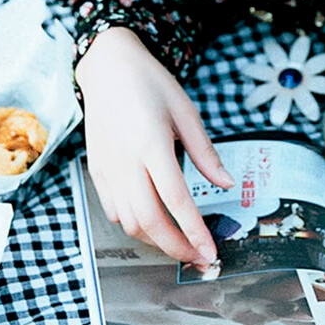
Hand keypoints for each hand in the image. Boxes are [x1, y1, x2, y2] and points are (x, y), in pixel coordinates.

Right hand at [75, 27, 233, 266]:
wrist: (107, 66)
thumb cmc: (151, 86)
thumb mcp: (187, 112)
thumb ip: (206, 153)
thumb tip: (227, 184)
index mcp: (151, 144)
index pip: (176, 200)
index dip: (195, 231)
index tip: (211, 251)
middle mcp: (125, 161)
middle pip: (150, 221)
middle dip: (177, 247)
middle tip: (199, 258)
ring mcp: (107, 168)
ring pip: (130, 223)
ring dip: (157, 241)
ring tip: (181, 244)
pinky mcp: (97, 171)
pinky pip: (114, 211)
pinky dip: (135, 226)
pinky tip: (155, 225)